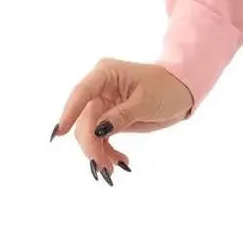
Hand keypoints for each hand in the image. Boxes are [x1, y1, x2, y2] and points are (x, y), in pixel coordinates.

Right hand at [48, 58, 194, 183]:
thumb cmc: (166, 88)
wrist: (181, 91)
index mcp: (106, 73)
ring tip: (112, 169)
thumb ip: (120, 116)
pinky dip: (106, 152)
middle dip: (90, 144)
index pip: (82, 93)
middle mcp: (100, 88)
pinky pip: (100, 138)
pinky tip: (120, 162)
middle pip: (84, 119)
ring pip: (90, 133)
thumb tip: (97, 131)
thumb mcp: (145, 102)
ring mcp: (103, 104)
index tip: (61, 133)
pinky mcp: (109, 119)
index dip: (69, 112)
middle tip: (101, 166)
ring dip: (98, 152)